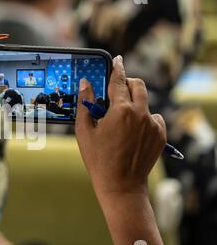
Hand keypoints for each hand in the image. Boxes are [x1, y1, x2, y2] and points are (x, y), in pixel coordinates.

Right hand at [75, 55, 166, 198]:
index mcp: (121, 110)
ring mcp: (153, 125)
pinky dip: (143, 119)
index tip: (118, 59)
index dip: (117, 68)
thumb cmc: (98, 159)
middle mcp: (141, 114)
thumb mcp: (84, 130)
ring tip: (121, 121)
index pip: (119, 81)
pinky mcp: (160, 135)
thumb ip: (85, 103)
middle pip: (138, 85)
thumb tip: (86, 84)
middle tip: (117, 90)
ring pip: (145, 103)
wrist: (121, 185)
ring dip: (134, 104)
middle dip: (128, 83)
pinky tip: (131, 133)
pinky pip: (153, 118)